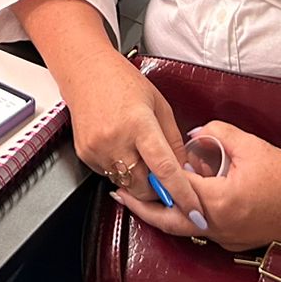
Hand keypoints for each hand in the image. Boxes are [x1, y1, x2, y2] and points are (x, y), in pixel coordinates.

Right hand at [58, 49, 201, 221]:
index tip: (196, 212)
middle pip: (144, 187)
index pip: (165, 169)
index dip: (183, 194)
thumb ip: (173, 139)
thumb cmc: (122, 81)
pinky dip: (120, 170)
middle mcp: (116, 139)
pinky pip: (109, 175)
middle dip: (159, 191)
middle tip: (165, 180)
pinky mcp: (85, 154)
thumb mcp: (159, 104)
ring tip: (138, 154)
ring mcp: (97, 148)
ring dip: (138, 180)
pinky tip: (120, 148)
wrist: (84, 70)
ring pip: (126, 185)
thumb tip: (184, 170)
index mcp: (139, 124)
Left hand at [112, 122, 280, 251]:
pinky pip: (200, 230)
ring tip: (143, 196)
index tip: (128, 175)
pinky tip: (177, 201)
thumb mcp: (247, 144)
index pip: (173, 192)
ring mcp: (227, 237)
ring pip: (183, 229)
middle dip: (142, 209)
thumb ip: (213, 134)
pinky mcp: (235, 240)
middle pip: (169, 222)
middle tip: (121, 196)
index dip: (150, 180)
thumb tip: (191, 136)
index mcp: (219, 202)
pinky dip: (184, 217)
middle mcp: (219, 226)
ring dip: (162, 213)